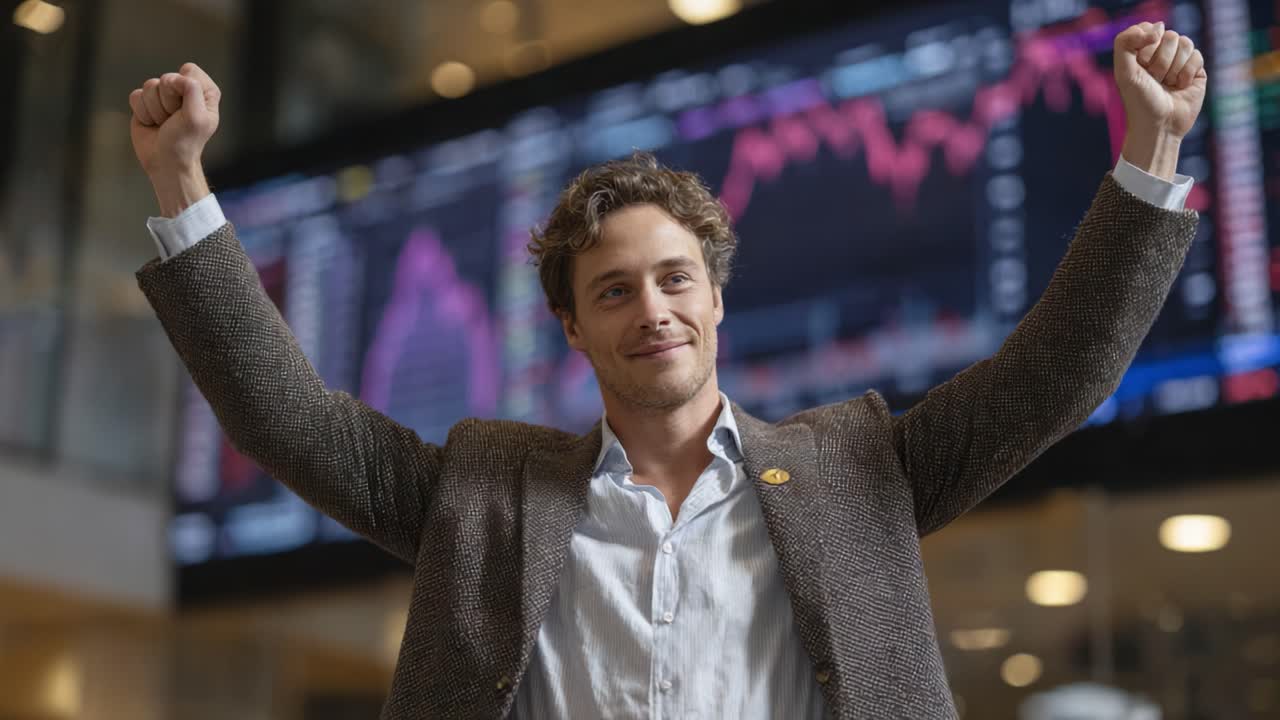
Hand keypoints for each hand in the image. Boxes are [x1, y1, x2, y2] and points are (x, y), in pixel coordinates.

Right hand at [128, 62, 220, 177]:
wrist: (165, 162)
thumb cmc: (184, 142)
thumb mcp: (196, 117)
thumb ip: (191, 90)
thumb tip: (175, 76)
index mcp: (204, 92)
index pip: (189, 70)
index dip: (182, 86)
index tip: (186, 108)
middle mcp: (184, 91)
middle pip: (167, 77)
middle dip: (167, 102)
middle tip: (174, 120)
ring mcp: (164, 96)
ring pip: (149, 85)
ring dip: (155, 109)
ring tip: (164, 124)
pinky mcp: (145, 103)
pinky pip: (136, 96)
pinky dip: (142, 112)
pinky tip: (152, 124)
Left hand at [1113, 22, 1205, 138]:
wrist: (1160, 126)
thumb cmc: (1139, 101)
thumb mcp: (1124, 72)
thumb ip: (1125, 42)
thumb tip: (1157, 27)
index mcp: (1140, 52)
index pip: (1149, 29)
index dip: (1147, 44)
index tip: (1141, 64)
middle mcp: (1159, 54)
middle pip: (1169, 36)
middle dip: (1161, 61)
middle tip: (1155, 80)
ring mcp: (1179, 61)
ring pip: (1185, 43)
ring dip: (1174, 67)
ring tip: (1168, 84)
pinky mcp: (1196, 70)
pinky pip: (1197, 55)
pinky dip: (1187, 73)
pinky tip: (1181, 87)